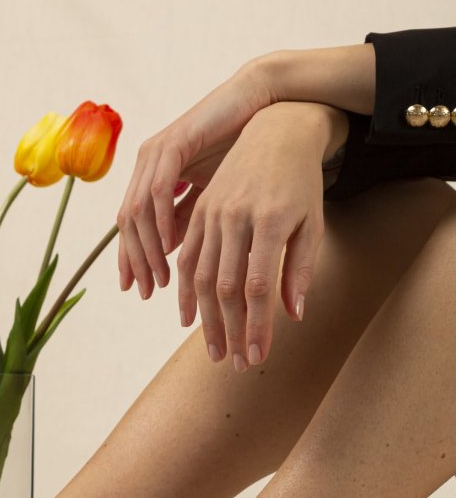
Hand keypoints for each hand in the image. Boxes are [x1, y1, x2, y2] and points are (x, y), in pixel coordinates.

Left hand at [116, 55, 277, 297]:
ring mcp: (156, 152)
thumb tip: (169, 253)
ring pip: (137, 210)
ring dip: (148, 248)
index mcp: (151, 177)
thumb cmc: (239, 152)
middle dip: (135, 261)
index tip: (140, 290)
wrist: (261, 108)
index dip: (131, 259)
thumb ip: (187, 220)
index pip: (130, 226)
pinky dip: (162, 220)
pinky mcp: (172, 142)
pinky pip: (158, 188)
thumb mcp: (208, 197)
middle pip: (127, 223)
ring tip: (162, 276)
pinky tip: (171, 245)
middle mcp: (146, 165)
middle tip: (148, 291)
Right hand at [174, 100, 343, 369]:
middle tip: (235, 364)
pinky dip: (185, 291)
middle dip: (231, 331)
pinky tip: (190, 317)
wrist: (275, 133)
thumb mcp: (311, 224)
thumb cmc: (301, 185)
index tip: (257, 356)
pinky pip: (187, 257)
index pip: (258, 286)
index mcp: (271, 220)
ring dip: (207, 319)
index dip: (256, 326)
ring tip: (215, 350)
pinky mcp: (199, 212)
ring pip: (202, 276)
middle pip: (227, 287)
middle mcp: (236, 216)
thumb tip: (293, 315)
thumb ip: (300, 270)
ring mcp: (213, 213)